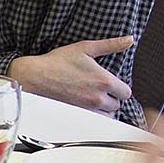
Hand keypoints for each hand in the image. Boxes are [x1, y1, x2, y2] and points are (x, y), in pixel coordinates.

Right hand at [8, 36, 136, 115]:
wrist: (34, 77)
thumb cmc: (56, 62)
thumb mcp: (86, 48)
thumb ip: (111, 45)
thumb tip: (129, 40)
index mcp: (103, 81)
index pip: (126, 92)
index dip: (119, 88)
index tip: (111, 84)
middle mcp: (98, 98)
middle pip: (117, 105)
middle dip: (111, 98)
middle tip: (100, 90)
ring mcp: (87, 110)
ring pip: (107, 116)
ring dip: (104, 109)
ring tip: (93, 98)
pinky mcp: (77, 117)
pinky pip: (94, 122)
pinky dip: (93, 116)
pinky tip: (85, 106)